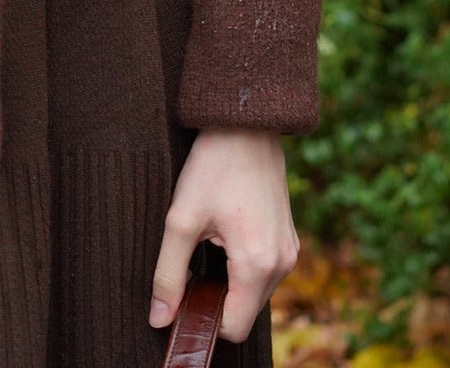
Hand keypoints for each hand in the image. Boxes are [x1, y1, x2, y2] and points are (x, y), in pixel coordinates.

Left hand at [149, 127, 298, 345]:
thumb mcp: (182, 219)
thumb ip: (168, 274)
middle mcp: (282, 263)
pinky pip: (264, 271)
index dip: (203, 320)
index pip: (233, 328)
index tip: (182, 298)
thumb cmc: (214, 165)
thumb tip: (160, 319)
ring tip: (208, 243)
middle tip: (190, 265)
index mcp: (257, 264)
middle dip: (216, 299)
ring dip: (229, 281)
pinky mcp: (289, 237)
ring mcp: (289, 250)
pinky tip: (224, 236)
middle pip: (244, 311)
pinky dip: (243, 267)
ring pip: (255, 293)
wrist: (246, 121)